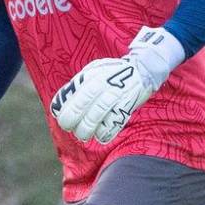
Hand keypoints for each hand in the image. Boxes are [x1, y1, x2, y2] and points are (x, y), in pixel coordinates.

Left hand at [50, 27, 186, 143]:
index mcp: (89, 77)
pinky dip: (103, 135)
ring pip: (93, 121)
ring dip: (86, 132)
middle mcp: (99, 86)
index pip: (68, 98)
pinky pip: (110, 126)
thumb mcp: (93, 70)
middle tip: (71, 128)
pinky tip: (100, 135)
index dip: (62, 112)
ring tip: (84, 135)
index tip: (62, 117)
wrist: (142, 69)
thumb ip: (79, 84)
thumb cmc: (112, 72)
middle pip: (78, 111)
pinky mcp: (125, 108)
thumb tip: (62, 103)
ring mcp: (113, 97)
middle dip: (71, 124)